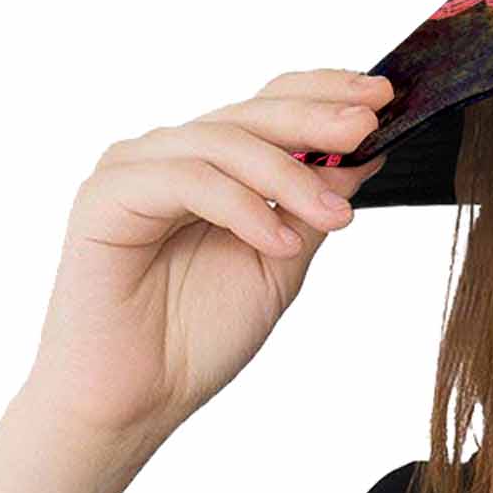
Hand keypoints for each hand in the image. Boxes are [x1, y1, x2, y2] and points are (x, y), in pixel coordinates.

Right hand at [20, 68, 392, 439]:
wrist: (138, 400)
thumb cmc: (198, 335)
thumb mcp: (281, 263)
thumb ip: (314, 207)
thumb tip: (366, 155)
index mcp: (213, 164)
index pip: (271, 105)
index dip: (326, 92)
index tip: (386, 97)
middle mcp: (173, 155)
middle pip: (252, 113)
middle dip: (317, 118)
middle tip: (367, 127)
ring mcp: (135, 170)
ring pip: (224, 143)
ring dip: (289, 177)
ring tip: (336, 217)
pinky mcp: (106, 198)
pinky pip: (187, 181)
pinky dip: (243, 208)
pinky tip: (279, 243)